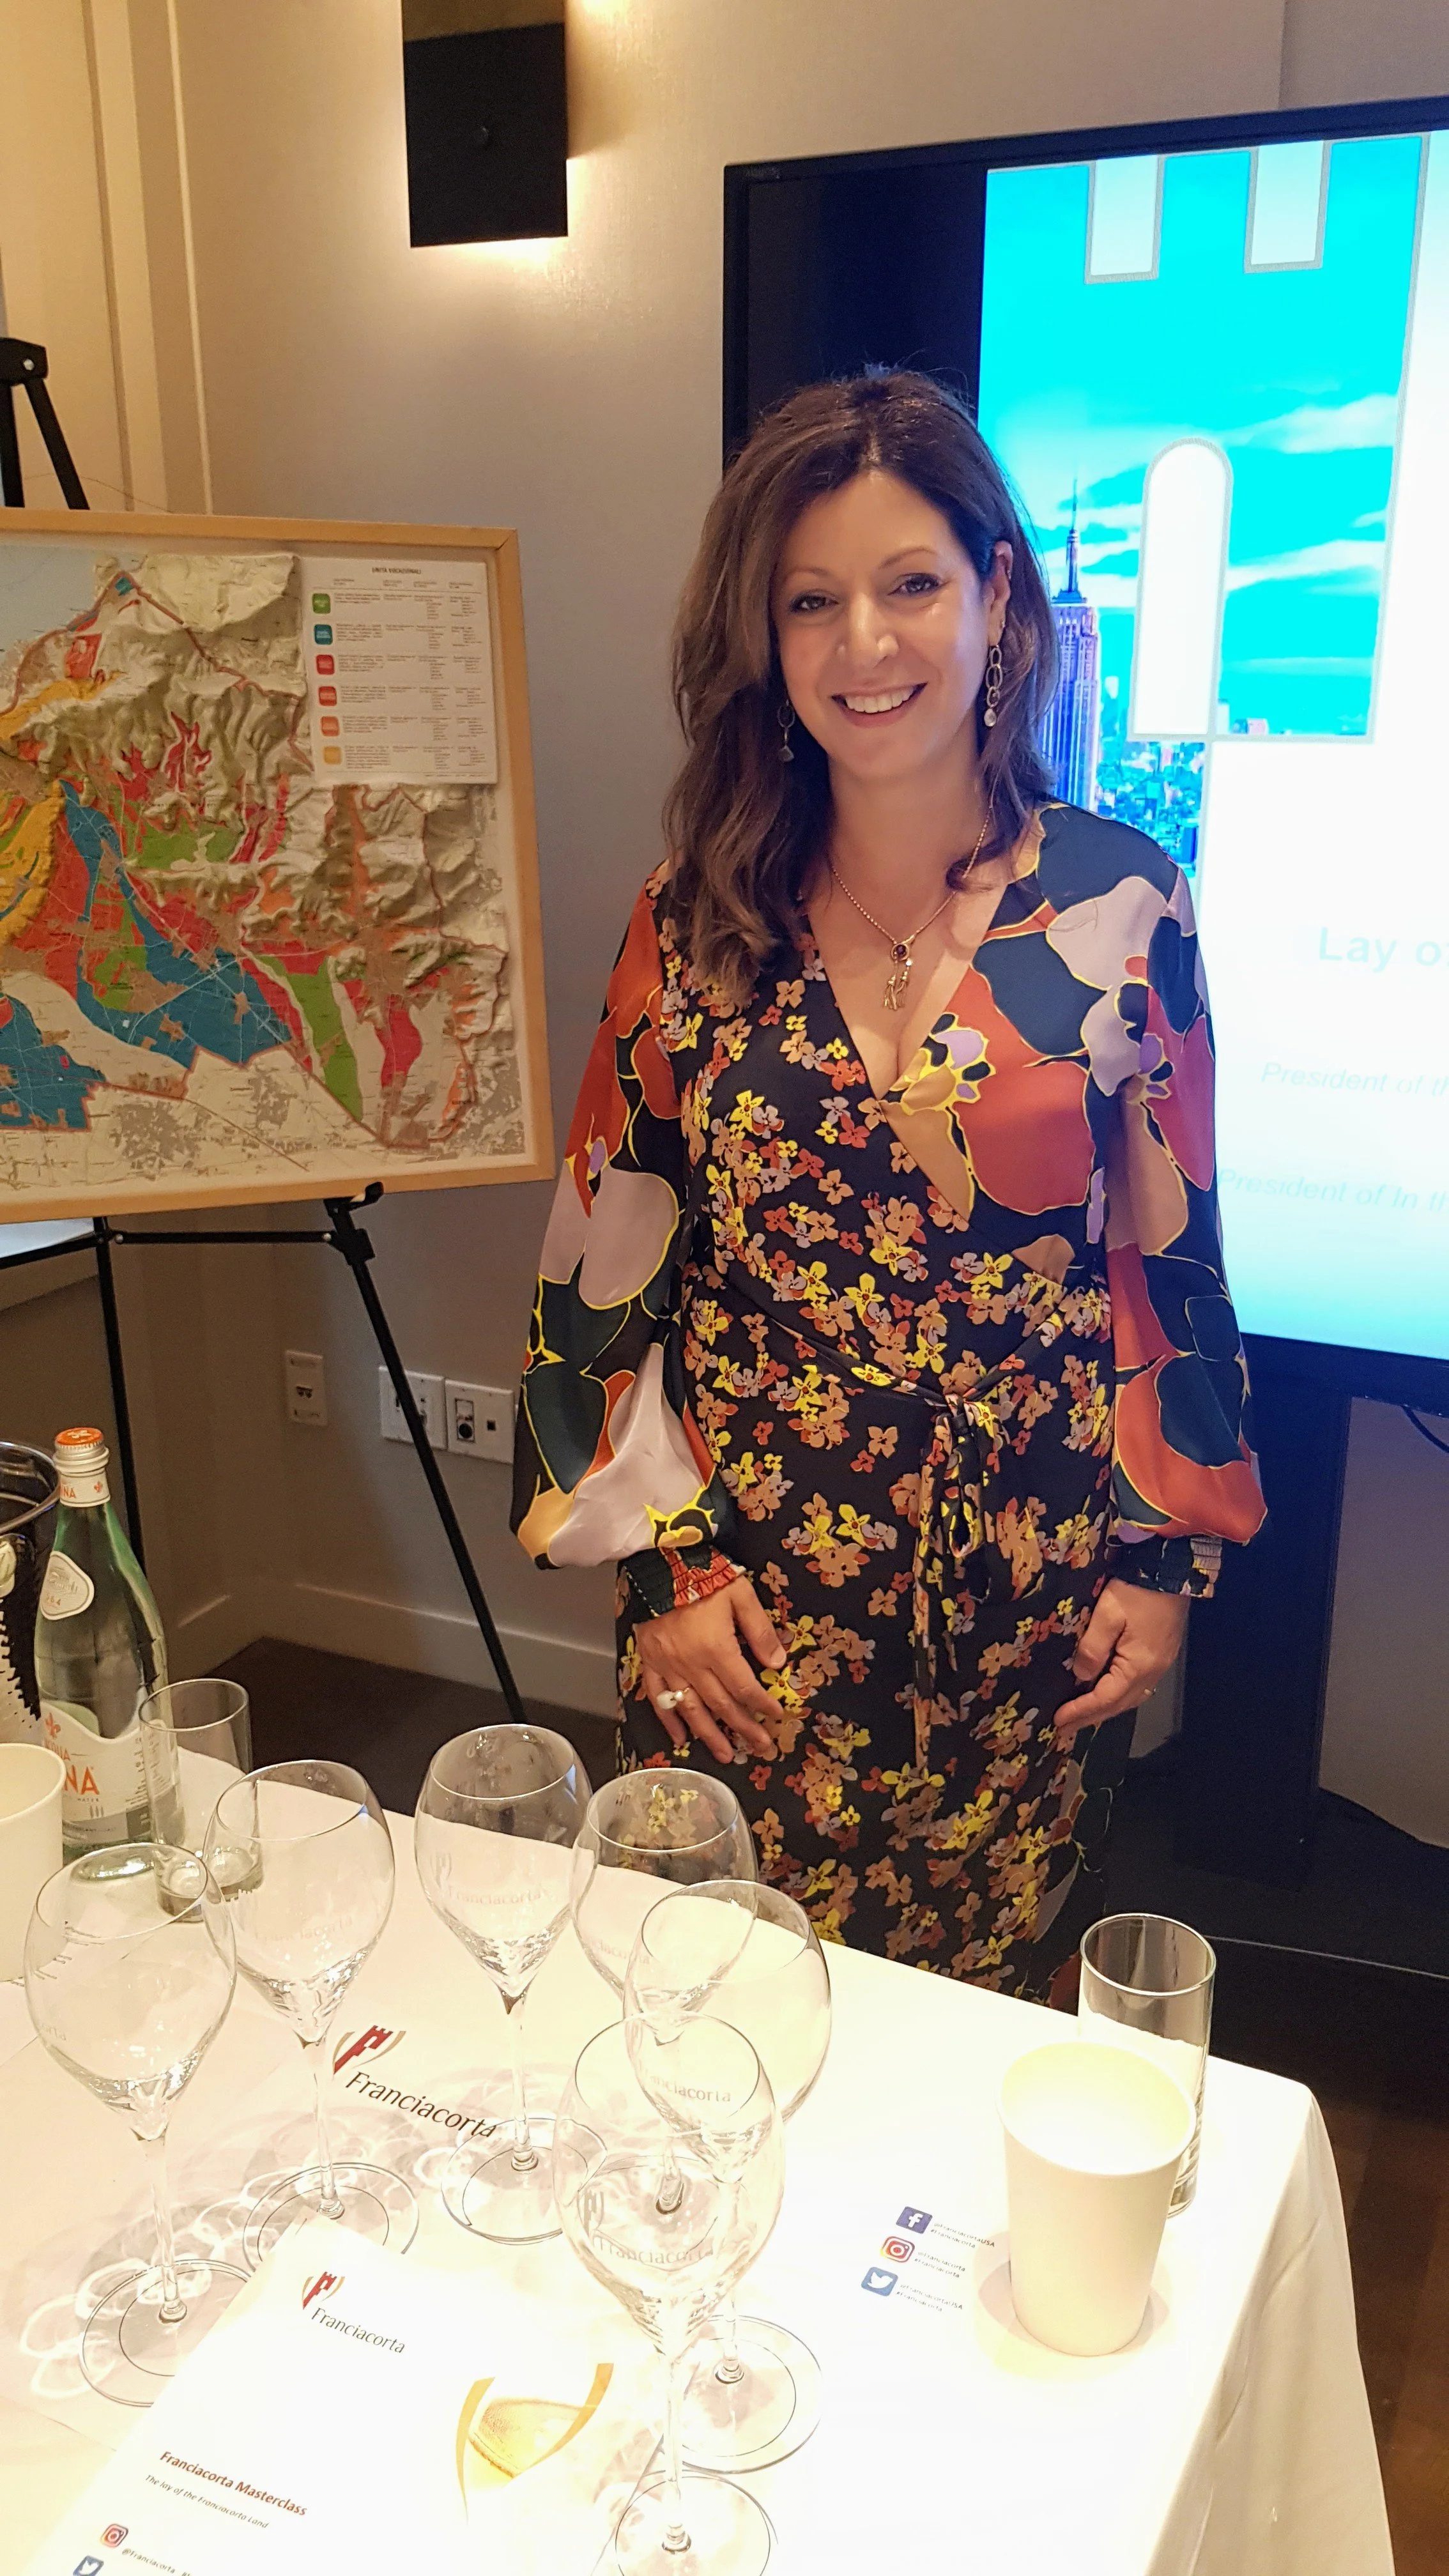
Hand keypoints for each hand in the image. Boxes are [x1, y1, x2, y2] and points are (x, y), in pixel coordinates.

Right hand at [635, 1578, 786, 1762]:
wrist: (657, 1563)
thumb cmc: (703, 1575)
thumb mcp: (741, 1594)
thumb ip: (759, 1630)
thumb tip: (778, 1662)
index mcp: (716, 1648)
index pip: (744, 1687)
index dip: (762, 1704)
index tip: (776, 1716)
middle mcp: (691, 1664)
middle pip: (721, 1705)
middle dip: (743, 1729)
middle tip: (760, 1747)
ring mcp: (667, 1666)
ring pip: (691, 1710)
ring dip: (710, 1735)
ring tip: (726, 1755)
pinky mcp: (649, 1662)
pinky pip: (658, 1699)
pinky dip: (669, 1721)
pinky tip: (680, 1739)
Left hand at [1055, 1578, 1187, 1742]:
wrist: (1171, 1569)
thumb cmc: (1136, 1589)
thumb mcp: (1108, 1614)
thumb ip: (1092, 1648)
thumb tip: (1080, 1675)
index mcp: (1139, 1665)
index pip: (1105, 1698)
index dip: (1081, 1711)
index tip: (1058, 1720)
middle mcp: (1153, 1671)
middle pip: (1119, 1704)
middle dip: (1091, 1717)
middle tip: (1064, 1726)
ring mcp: (1160, 1664)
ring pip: (1131, 1697)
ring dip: (1106, 1709)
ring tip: (1082, 1715)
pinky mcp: (1162, 1654)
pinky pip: (1138, 1686)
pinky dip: (1119, 1695)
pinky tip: (1107, 1692)